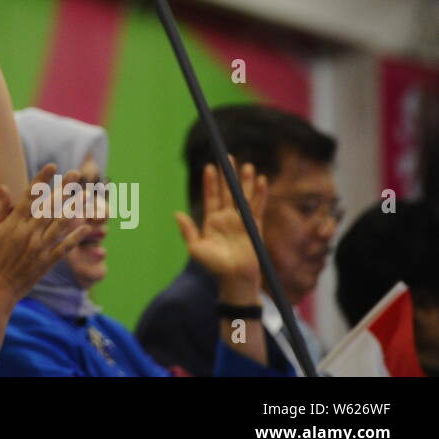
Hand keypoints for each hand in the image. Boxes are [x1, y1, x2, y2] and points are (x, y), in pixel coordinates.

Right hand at [0, 165, 87, 300]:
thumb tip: (4, 188)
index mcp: (13, 224)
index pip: (30, 196)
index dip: (42, 179)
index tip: (52, 166)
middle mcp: (28, 233)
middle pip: (49, 206)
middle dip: (64, 188)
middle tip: (77, 173)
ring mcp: (39, 248)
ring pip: (60, 224)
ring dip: (74, 208)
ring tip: (86, 195)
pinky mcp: (46, 262)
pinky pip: (64, 248)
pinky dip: (75, 237)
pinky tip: (86, 227)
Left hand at [175, 159, 266, 300]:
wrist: (235, 280)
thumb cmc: (214, 267)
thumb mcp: (196, 249)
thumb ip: (188, 231)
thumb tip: (176, 213)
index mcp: (212, 222)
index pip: (211, 197)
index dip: (210, 183)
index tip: (209, 167)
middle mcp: (227, 219)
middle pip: (228, 192)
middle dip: (228, 176)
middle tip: (228, 157)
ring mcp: (242, 222)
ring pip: (244, 197)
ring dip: (245, 182)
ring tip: (247, 165)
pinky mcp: (255, 227)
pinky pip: (258, 208)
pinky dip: (260, 195)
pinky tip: (261, 181)